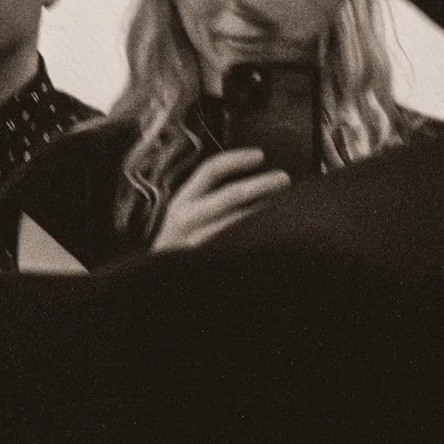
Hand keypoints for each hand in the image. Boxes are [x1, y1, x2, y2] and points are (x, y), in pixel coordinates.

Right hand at [151, 148, 290, 252]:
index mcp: (181, 204)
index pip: (210, 171)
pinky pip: (239, 249)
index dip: (237, 159)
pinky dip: (257, 240)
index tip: (261, 156)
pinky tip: (272, 237)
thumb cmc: (177, 251)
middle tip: (284, 179)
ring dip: (265, 213)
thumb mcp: (183, 221)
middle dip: (262, 184)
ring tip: (285, 207)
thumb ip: (205, 203)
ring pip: (239, 224)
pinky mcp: (209, 265)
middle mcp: (187, 221)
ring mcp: (198, 245)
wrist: (157, 288)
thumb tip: (247, 187)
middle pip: (231, 195)